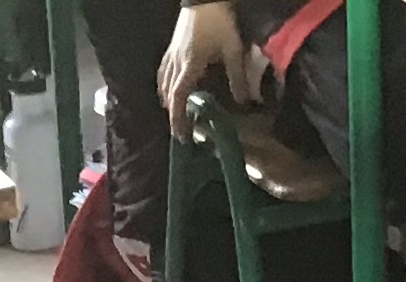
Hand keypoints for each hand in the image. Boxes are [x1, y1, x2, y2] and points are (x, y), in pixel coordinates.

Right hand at [158, 2, 270, 131]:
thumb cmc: (220, 21)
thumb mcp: (233, 50)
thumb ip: (237, 77)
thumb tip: (243, 102)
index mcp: (189, 66)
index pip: (179, 98)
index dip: (178, 119)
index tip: (182, 137)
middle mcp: (176, 63)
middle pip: (168, 94)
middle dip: (173, 115)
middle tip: (181, 131)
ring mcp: (171, 54)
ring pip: (163, 83)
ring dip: (167, 101)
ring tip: (176, 113)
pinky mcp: (172, 46)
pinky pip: (163, 71)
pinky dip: (165, 85)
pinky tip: (170, 88)